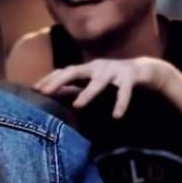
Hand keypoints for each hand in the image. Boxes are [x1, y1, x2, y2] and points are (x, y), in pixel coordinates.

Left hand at [34, 57, 174, 117]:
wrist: (146, 70)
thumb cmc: (116, 79)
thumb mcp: (94, 82)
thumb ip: (76, 87)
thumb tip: (53, 93)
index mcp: (88, 68)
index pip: (64, 71)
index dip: (50, 79)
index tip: (35, 89)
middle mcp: (98, 66)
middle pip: (75, 71)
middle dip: (59, 81)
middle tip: (45, 92)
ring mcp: (115, 70)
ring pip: (99, 82)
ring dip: (88, 93)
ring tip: (78, 105)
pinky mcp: (131, 77)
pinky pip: (125, 92)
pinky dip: (121, 103)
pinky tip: (116, 116)